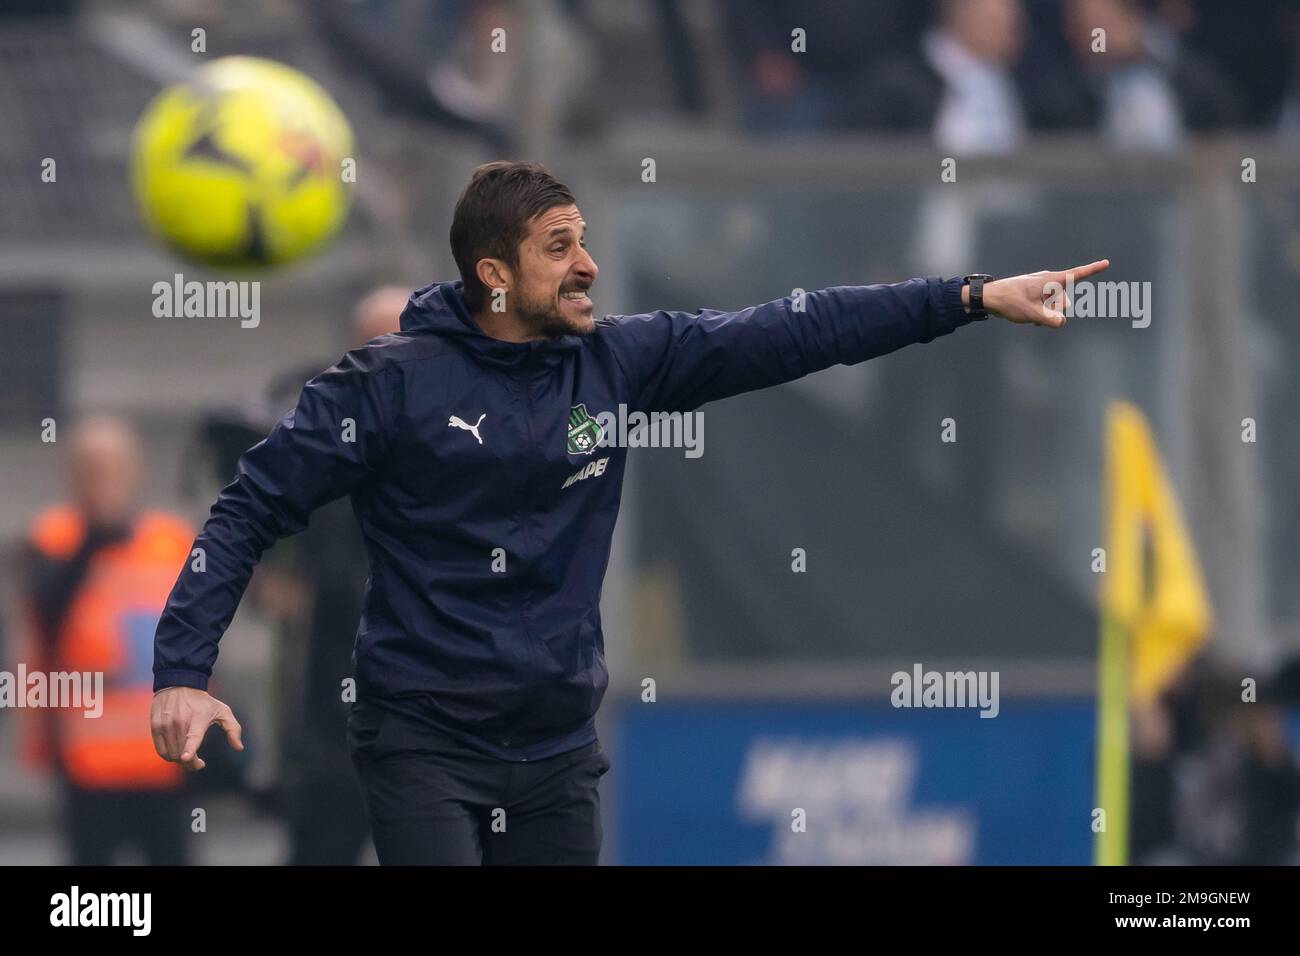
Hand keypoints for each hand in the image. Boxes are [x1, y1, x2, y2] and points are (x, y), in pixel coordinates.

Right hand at [151, 686, 243, 771]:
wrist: (179, 683)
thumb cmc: (203, 702)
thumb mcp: (223, 711)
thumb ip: (233, 729)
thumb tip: (239, 748)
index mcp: (199, 717)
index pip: (193, 736)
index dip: (189, 748)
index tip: (186, 758)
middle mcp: (180, 721)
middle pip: (182, 753)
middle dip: (191, 763)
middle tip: (198, 763)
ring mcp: (166, 724)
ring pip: (172, 754)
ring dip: (180, 761)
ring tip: (189, 757)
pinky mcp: (155, 726)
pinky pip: (161, 751)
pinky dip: (169, 756)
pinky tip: (177, 753)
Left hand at [977, 259, 1110, 327]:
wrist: (989, 297)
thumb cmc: (1010, 302)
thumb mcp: (1031, 314)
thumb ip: (1049, 320)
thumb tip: (1062, 323)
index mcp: (1050, 281)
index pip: (1075, 275)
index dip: (1092, 270)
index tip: (1106, 263)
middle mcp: (1048, 281)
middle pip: (1065, 301)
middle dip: (1057, 312)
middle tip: (1040, 317)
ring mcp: (1042, 287)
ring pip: (1055, 305)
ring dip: (1048, 314)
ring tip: (1031, 316)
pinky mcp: (1036, 293)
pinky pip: (1047, 306)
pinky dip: (1042, 313)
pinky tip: (1030, 317)